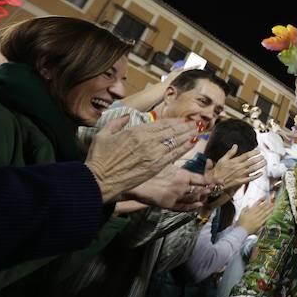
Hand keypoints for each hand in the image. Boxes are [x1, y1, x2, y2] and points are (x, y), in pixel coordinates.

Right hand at [85, 117, 200, 201]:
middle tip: (196, 122)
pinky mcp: (155, 167)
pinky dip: (184, 148)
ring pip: (176, 141)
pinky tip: (192, 143)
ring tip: (198, 130)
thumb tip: (126, 116)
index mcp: (136, 131)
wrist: (99, 180)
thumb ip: (116, 123)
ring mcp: (153, 154)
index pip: (161, 123)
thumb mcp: (103, 134)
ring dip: (188, 135)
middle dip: (185, 126)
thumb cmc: (98, 158)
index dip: (174, 121)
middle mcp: (147, 141)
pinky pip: (174, 155)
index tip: (182, 119)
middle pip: (171, 131)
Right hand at [125, 164, 210, 210]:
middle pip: (199, 191)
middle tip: (214, 190)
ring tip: (207, 195)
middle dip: (207, 191)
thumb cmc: (150, 170)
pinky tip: (197, 205)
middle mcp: (181, 186)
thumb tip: (188, 164)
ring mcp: (176, 196)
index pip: (201, 179)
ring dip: (201, 198)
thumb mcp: (166, 164)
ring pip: (193, 199)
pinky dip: (191, 207)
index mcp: (182, 174)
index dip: (212, 181)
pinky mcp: (169, 205)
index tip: (221, 182)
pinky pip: (183, 207)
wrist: (136, 182)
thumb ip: (178, 167)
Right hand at [210, 145, 265, 189]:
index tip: (258, 151)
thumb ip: (230, 153)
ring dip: (260, 165)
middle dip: (259, 158)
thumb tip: (235, 145)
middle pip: (252, 162)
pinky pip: (250, 178)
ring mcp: (240, 175)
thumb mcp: (222, 159)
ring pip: (253, 169)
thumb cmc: (217, 171)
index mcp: (234, 161)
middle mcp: (239, 167)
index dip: (254, 153)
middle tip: (263, 156)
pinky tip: (261, 173)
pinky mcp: (241, 181)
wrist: (214, 182)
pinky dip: (256, 176)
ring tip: (265, 162)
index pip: (246, 155)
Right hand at [237, 199, 272, 233]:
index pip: (257, 204)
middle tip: (272, 200)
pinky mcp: (260, 224)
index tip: (265, 197)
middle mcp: (255, 214)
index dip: (261, 200)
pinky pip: (265, 219)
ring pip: (265, 212)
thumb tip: (247, 205)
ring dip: (269, 208)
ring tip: (274, 205)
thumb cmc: (240, 223)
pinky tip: (272, 213)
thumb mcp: (240, 214)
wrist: (241, 231)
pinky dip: (269, 216)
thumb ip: (244, 209)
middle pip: (262, 207)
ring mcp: (258, 219)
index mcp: (250, 211)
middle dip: (267, 203)